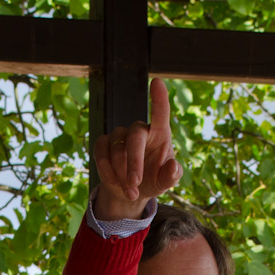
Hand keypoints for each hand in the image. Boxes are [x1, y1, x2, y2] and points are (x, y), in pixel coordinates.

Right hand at [90, 77, 180, 221]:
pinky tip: (115, 183)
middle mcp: (139, 130)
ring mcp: (120, 136)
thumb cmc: (155, 180)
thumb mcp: (167, 181)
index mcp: (159, 133)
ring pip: (117, 149)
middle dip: (134, 162)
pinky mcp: (103, 144)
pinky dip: (107, 171)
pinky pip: (101, 153)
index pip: (160, 112)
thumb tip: (173, 166)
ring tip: (131, 192)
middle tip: (135, 184)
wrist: (132, 192)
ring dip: (122, 174)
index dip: (159, 98)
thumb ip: (172, 174)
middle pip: (135, 137)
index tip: (157, 82)